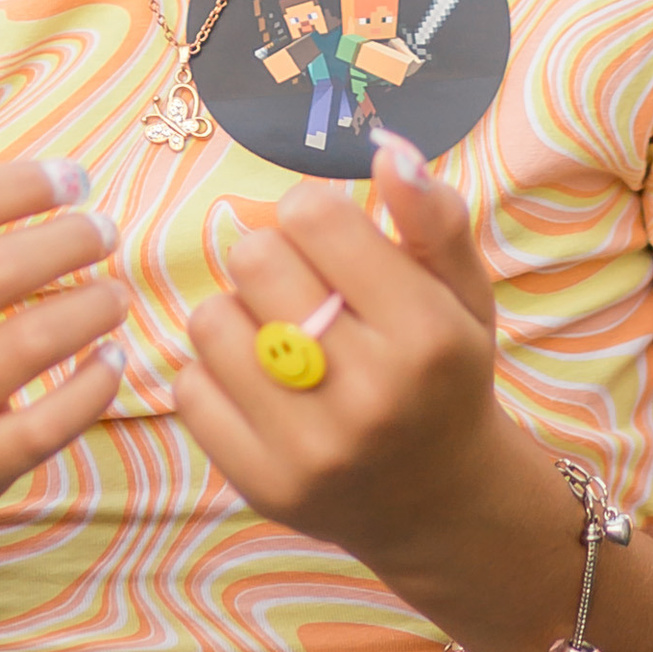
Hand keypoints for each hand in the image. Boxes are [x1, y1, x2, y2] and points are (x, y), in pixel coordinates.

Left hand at [173, 134, 522, 586]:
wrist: (441, 504)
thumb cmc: (446, 376)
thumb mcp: (464, 294)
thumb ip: (434, 217)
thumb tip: (388, 147)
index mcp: (425, 335)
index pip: (314, 217)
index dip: (313, 214)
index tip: (331, 241)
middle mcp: (369, 395)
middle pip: (254, 260)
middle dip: (273, 259)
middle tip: (302, 289)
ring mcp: (311, 448)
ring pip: (210, 321)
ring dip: (238, 316)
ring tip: (280, 336)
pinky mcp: (263, 484)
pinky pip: (189, 389)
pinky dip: (214, 376)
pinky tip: (259, 386)